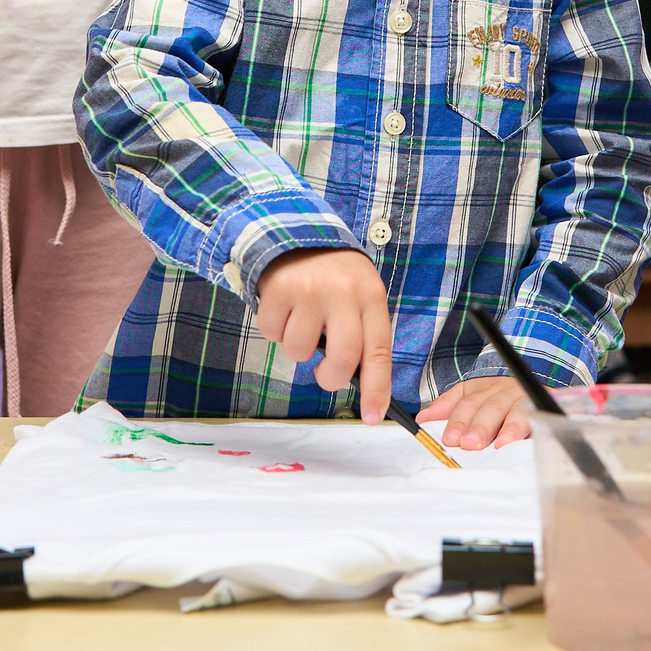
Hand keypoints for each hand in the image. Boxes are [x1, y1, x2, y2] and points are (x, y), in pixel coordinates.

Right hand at [254, 247, 392, 420]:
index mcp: (370, 296)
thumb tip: (359, 384)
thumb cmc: (335, 276)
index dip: (376, 388)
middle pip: (342, 359)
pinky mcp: (278, 289)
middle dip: (330, 378)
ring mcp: (309, 290)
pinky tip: (285, 308)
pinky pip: (272, 334)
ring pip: (300, 351)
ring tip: (302, 320)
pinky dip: (275, 329)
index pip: (379, 351)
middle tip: (324, 374)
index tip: (372, 416)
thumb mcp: (359, 295)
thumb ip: (361, 333)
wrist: (297, 233)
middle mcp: (342, 292)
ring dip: (297, 347)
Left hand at [418, 375, 530, 449]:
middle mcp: (503, 391)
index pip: (467, 404)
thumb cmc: (497, 395)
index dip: (458, 421)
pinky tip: (524, 439)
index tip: (450, 438)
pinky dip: (529, 428)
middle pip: (490, 408)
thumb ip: (448, 406)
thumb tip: (423, 418)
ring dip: (507, 428)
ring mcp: (524, 397)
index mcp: (482, 388)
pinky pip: (537, 416)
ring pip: (515, 411)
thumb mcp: (471, 394)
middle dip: (479, 427)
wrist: (534, 375)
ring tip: (499, 444)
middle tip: (470, 444)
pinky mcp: (543, 404)